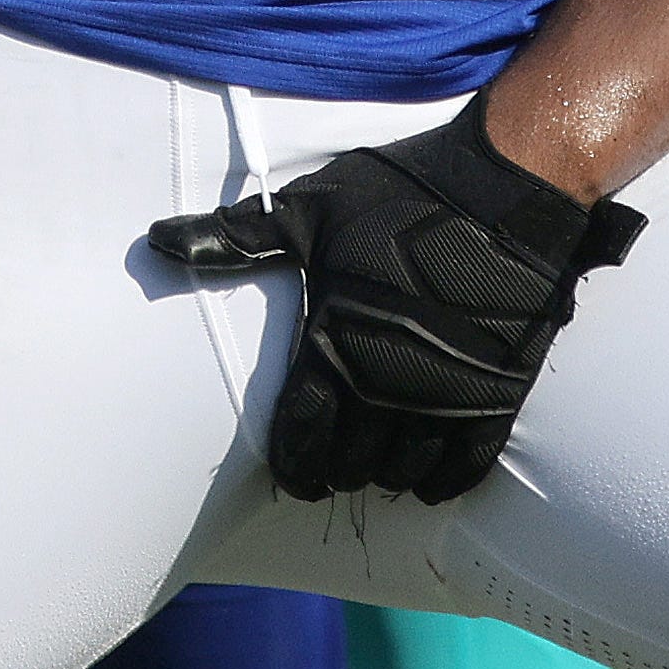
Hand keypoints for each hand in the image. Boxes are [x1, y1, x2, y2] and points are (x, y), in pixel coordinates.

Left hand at [146, 100, 647, 502]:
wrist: (510, 187)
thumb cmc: (406, 192)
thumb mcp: (311, 207)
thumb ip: (239, 239)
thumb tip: (158, 240)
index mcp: (335, 342)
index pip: (300, 433)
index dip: (292, 463)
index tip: (292, 472)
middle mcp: (387, 382)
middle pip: (351, 463)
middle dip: (336, 471)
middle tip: (332, 470)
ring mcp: (445, 394)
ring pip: (404, 471)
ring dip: (386, 476)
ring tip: (378, 468)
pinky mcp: (497, 393)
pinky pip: (466, 466)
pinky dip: (443, 482)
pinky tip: (430, 480)